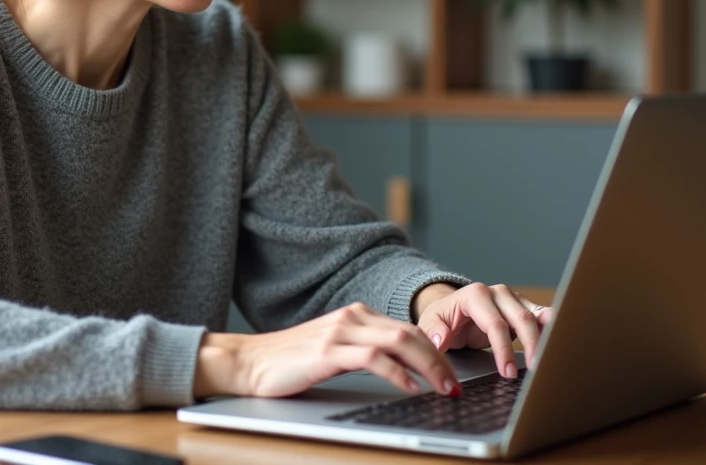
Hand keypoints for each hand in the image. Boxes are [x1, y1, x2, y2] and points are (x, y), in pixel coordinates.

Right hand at [194, 303, 461, 399]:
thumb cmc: (289, 362)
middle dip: (440, 360)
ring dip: (429, 367)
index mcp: (356, 315)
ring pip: (399, 342)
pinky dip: (399, 374)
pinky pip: (374, 359)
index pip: (408, 329)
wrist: (248, 362)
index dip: (435, 352)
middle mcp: (352, 317)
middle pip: (411, 333)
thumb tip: (404, 371)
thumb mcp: (334, 352)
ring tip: (444, 389)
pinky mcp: (328, 351)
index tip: (451, 375)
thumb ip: (364, 352)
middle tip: (456, 386)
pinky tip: (410, 389)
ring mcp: (340, 332)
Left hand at [415, 283, 552, 379]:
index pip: (495, 324)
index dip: (503, 349)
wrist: (452, 311)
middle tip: (534, 372)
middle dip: (531, 346)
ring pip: (537, 317)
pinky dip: (553, 329)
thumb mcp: (431, 323)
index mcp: (476, 295)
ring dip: (546, 338)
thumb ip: (434, 331)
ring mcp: (514, 300)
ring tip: (553, 358)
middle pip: (522, 319)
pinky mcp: (525, 309)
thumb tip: (440, 340)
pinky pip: (543, 317)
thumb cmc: (444, 318)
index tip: (507, 372)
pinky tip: (561, 343)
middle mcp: (498, 293)